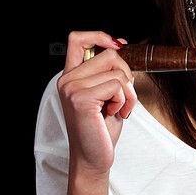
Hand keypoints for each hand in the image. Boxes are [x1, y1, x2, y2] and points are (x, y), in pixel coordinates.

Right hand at [56, 31, 136, 176]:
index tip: (118, 45)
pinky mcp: (81, 99)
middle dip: (126, 74)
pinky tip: (114, 114)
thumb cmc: (101, 130)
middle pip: (109, 54)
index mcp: (71, 76)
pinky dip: (124, 100)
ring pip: (117, 71)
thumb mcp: (108, 95)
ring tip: (118, 109)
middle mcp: (67, 80)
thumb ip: (110, 72)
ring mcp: (72, 88)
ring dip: (127, 92)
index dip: (100, 36)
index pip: (77, 39)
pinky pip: (117, 85)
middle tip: (123, 97)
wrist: (94, 159)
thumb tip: (121, 46)